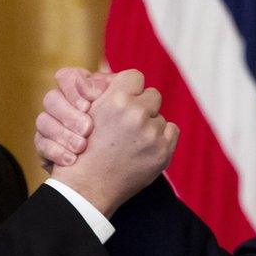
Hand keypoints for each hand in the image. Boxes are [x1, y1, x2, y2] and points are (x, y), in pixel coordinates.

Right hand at [35, 67, 110, 167]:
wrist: (106, 171)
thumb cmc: (119, 135)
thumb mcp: (121, 111)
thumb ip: (115, 92)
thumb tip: (107, 84)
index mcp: (79, 90)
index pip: (67, 76)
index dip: (76, 86)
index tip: (91, 102)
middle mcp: (61, 104)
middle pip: (52, 97)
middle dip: (70, 114)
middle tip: (88, 128)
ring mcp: (49, 125)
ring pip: (42, 120)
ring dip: (63, 134)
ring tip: (82, 147)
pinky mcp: (44, 145)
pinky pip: (40, 144)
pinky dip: (55, 152)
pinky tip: (71, 160)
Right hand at [37, 69, 178, 216]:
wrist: (88, 187)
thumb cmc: (84, 148)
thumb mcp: (86, 112)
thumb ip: (103, 90)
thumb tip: (108, 69)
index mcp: (116, 100)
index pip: (135, 76)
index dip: (130, 87)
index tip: (125, 97)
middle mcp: (136, 113)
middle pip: (152, 95)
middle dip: (142, 105)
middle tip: (129, 122)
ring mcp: (151, 133)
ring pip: (159, 116)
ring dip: (150, 124)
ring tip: (132, 140)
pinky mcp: (163, 150)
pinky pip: (171, 131)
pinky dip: (162, 138)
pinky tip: (143, 148)